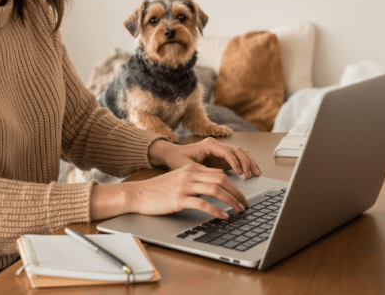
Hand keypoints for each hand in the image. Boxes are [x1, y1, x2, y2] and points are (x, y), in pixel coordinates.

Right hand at [126, 164, 250, 218]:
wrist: (138, 194)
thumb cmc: (158, 189)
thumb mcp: (178, 179)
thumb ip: (195, 180)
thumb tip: (215, 186)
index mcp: (191, 168)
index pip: (219, 173)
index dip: (234, 185)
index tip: (241, 196)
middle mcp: (189, 174)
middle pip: (221, 179)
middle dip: (237, 192)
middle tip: (246, 203)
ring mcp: (184, 186)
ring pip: (215, 190)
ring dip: (231, 201)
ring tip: (239, 210)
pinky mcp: (179, 199)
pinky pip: (203, 204)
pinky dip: (216, 210)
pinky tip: (223, 216)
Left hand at [148, 138, 261, 178]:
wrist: (172, 154)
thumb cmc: (177, 158)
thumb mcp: (187, 166)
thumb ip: (201, 171)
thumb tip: (215, 179)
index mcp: (209, 144)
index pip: (227, 152)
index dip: (235, 162)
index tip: (240, 174)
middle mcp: (217, 145)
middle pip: (238, 150)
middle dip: (246, 162)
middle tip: (250, 175)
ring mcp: (221, 150)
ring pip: (241, 152)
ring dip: (250, 162)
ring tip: (256, 174)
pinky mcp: (222, 157)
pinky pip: (238, 157)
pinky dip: (246, 163)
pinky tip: (251, 173)